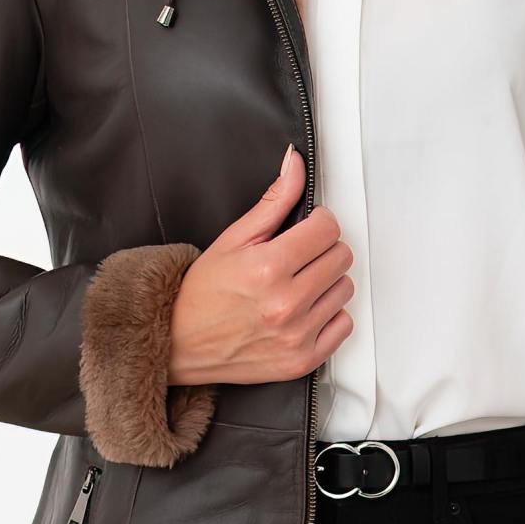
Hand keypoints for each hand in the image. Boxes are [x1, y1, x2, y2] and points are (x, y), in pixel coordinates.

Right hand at [167, 146, 353, 385]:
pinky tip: (303, 311)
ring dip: (326, 282)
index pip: (328, 229)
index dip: (318, 223)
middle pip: (341, 257)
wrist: (179, 344)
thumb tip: (295, 163)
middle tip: (296, 257)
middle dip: (322, 251)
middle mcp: (285, 304)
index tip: (305, 229)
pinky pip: (344, 324)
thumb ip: (273, 201)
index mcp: (268, 268)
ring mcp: (296, 335)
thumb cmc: (201, 293)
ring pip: (345, 289)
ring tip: (296, 285)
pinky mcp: (302, 360)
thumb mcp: (233, 239)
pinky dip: (329, 315)